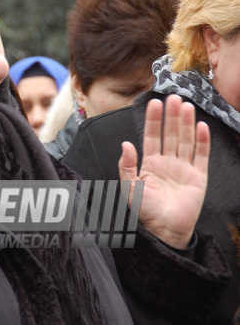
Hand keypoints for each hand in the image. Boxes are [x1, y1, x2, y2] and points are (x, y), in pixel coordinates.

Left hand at [118, 94, 209, 248]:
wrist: (164, 231)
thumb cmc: (144, 212)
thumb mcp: (129, 188)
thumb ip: (126, 166)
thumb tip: (125, 144)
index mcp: (150, 164)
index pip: (152, 137)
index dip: (154, 120)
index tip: (154, 103)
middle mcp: (167, 163)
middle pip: (170, 134)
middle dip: (171, 116)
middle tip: (173, 98)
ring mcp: (184, 168)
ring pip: (185, 140)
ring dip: (186, 123)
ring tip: (186, 106)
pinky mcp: (199, 177)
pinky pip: (201, 155)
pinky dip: (202, 141)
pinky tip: (201, 126)